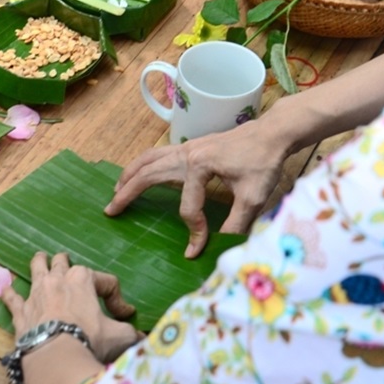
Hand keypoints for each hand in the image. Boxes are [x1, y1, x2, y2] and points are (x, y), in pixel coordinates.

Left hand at [2, 252, 141, 362]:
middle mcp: (58, 280)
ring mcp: (37, 293)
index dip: (117, 298)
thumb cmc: (89, 339)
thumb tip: (143, 338)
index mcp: (84, 279)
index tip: (123, 315)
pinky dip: (10, 294)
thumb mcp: (119, 335)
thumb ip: (131, 333)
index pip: (107, 282)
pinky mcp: (21, 310)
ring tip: (39, 257)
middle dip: (65, 262)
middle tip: (66, 261)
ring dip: (39, 263)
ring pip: (37, 270)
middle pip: (62, 263)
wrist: (56, 355)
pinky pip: (13, 298)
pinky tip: (6, 289)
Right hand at [104, 120, 287, 258]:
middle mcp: (187, 153)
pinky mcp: (192, 147)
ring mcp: (187, 147)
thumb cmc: (264, 162)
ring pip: (149, 159)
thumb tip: (217, 248)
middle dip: (128, 192)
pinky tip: (141, 173)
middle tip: (111, 210)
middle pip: (149, 173)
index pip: (188, 208)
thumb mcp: (253, 197)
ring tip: (117, 190)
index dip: (192, 231)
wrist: (273, 134)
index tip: (196, 250)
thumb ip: (234, 224)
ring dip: (131, 174)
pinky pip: (159, 155)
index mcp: (199, 165)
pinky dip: (144, 164)